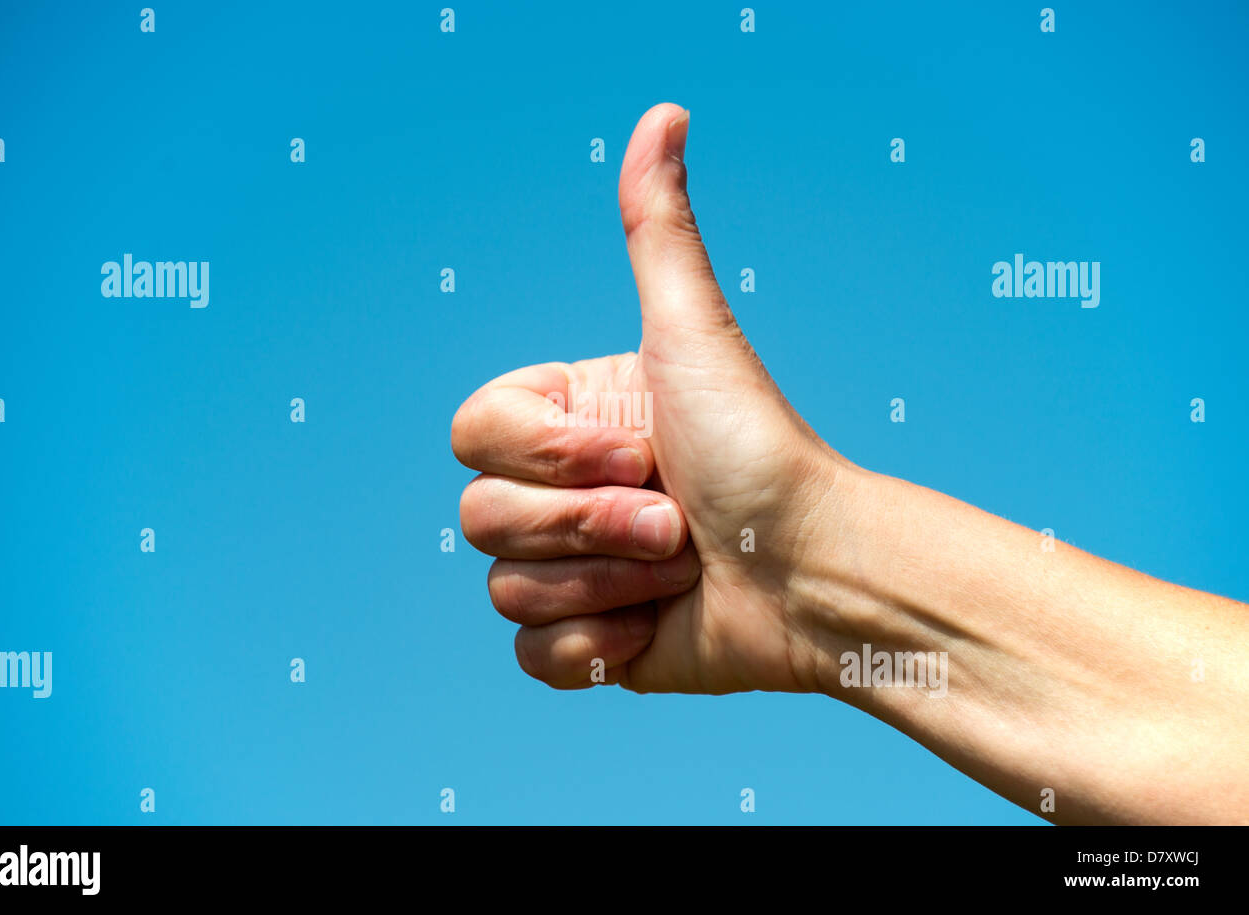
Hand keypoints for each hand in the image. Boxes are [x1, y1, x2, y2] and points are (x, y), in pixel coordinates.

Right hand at [453, 103, 846, 693]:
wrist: (816, 574)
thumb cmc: (760, 450)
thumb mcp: (694, 334)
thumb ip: (657, 232)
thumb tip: (664, 115)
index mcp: (565, 421)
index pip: (473, 435)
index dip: (547, 453)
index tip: (639, 448)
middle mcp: (558, 493)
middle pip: (480, 520)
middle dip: (588, 525)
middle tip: (675, 518)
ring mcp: (568, 571)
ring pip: (505, 588)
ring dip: (605, 584)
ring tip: (681, 566)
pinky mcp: (586, 644)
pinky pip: (532, 656)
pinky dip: (597, 647)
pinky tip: (657, 625)